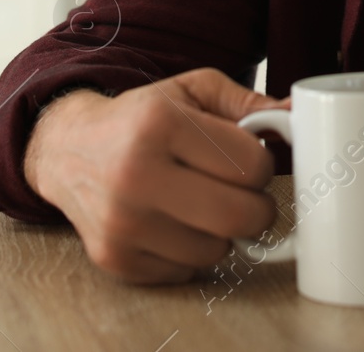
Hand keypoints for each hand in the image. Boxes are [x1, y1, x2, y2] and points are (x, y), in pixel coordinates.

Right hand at [23, 68, 287, 283]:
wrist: (68, 149)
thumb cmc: (140, 119)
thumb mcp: (190, 91)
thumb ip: (246, 102)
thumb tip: (294, 118)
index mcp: (161, 124)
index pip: (251, 165)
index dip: (261, 165)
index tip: (247, 161)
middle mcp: (136, 174)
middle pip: (240, 217)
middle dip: (256, 208)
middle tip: (242, 194)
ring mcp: (122, 222)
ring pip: (218, 251)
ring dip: (221, 232)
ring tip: (200, 203)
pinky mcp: (115, 258)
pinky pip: (186, 272)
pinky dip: (190, 252)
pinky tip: (173, 223)